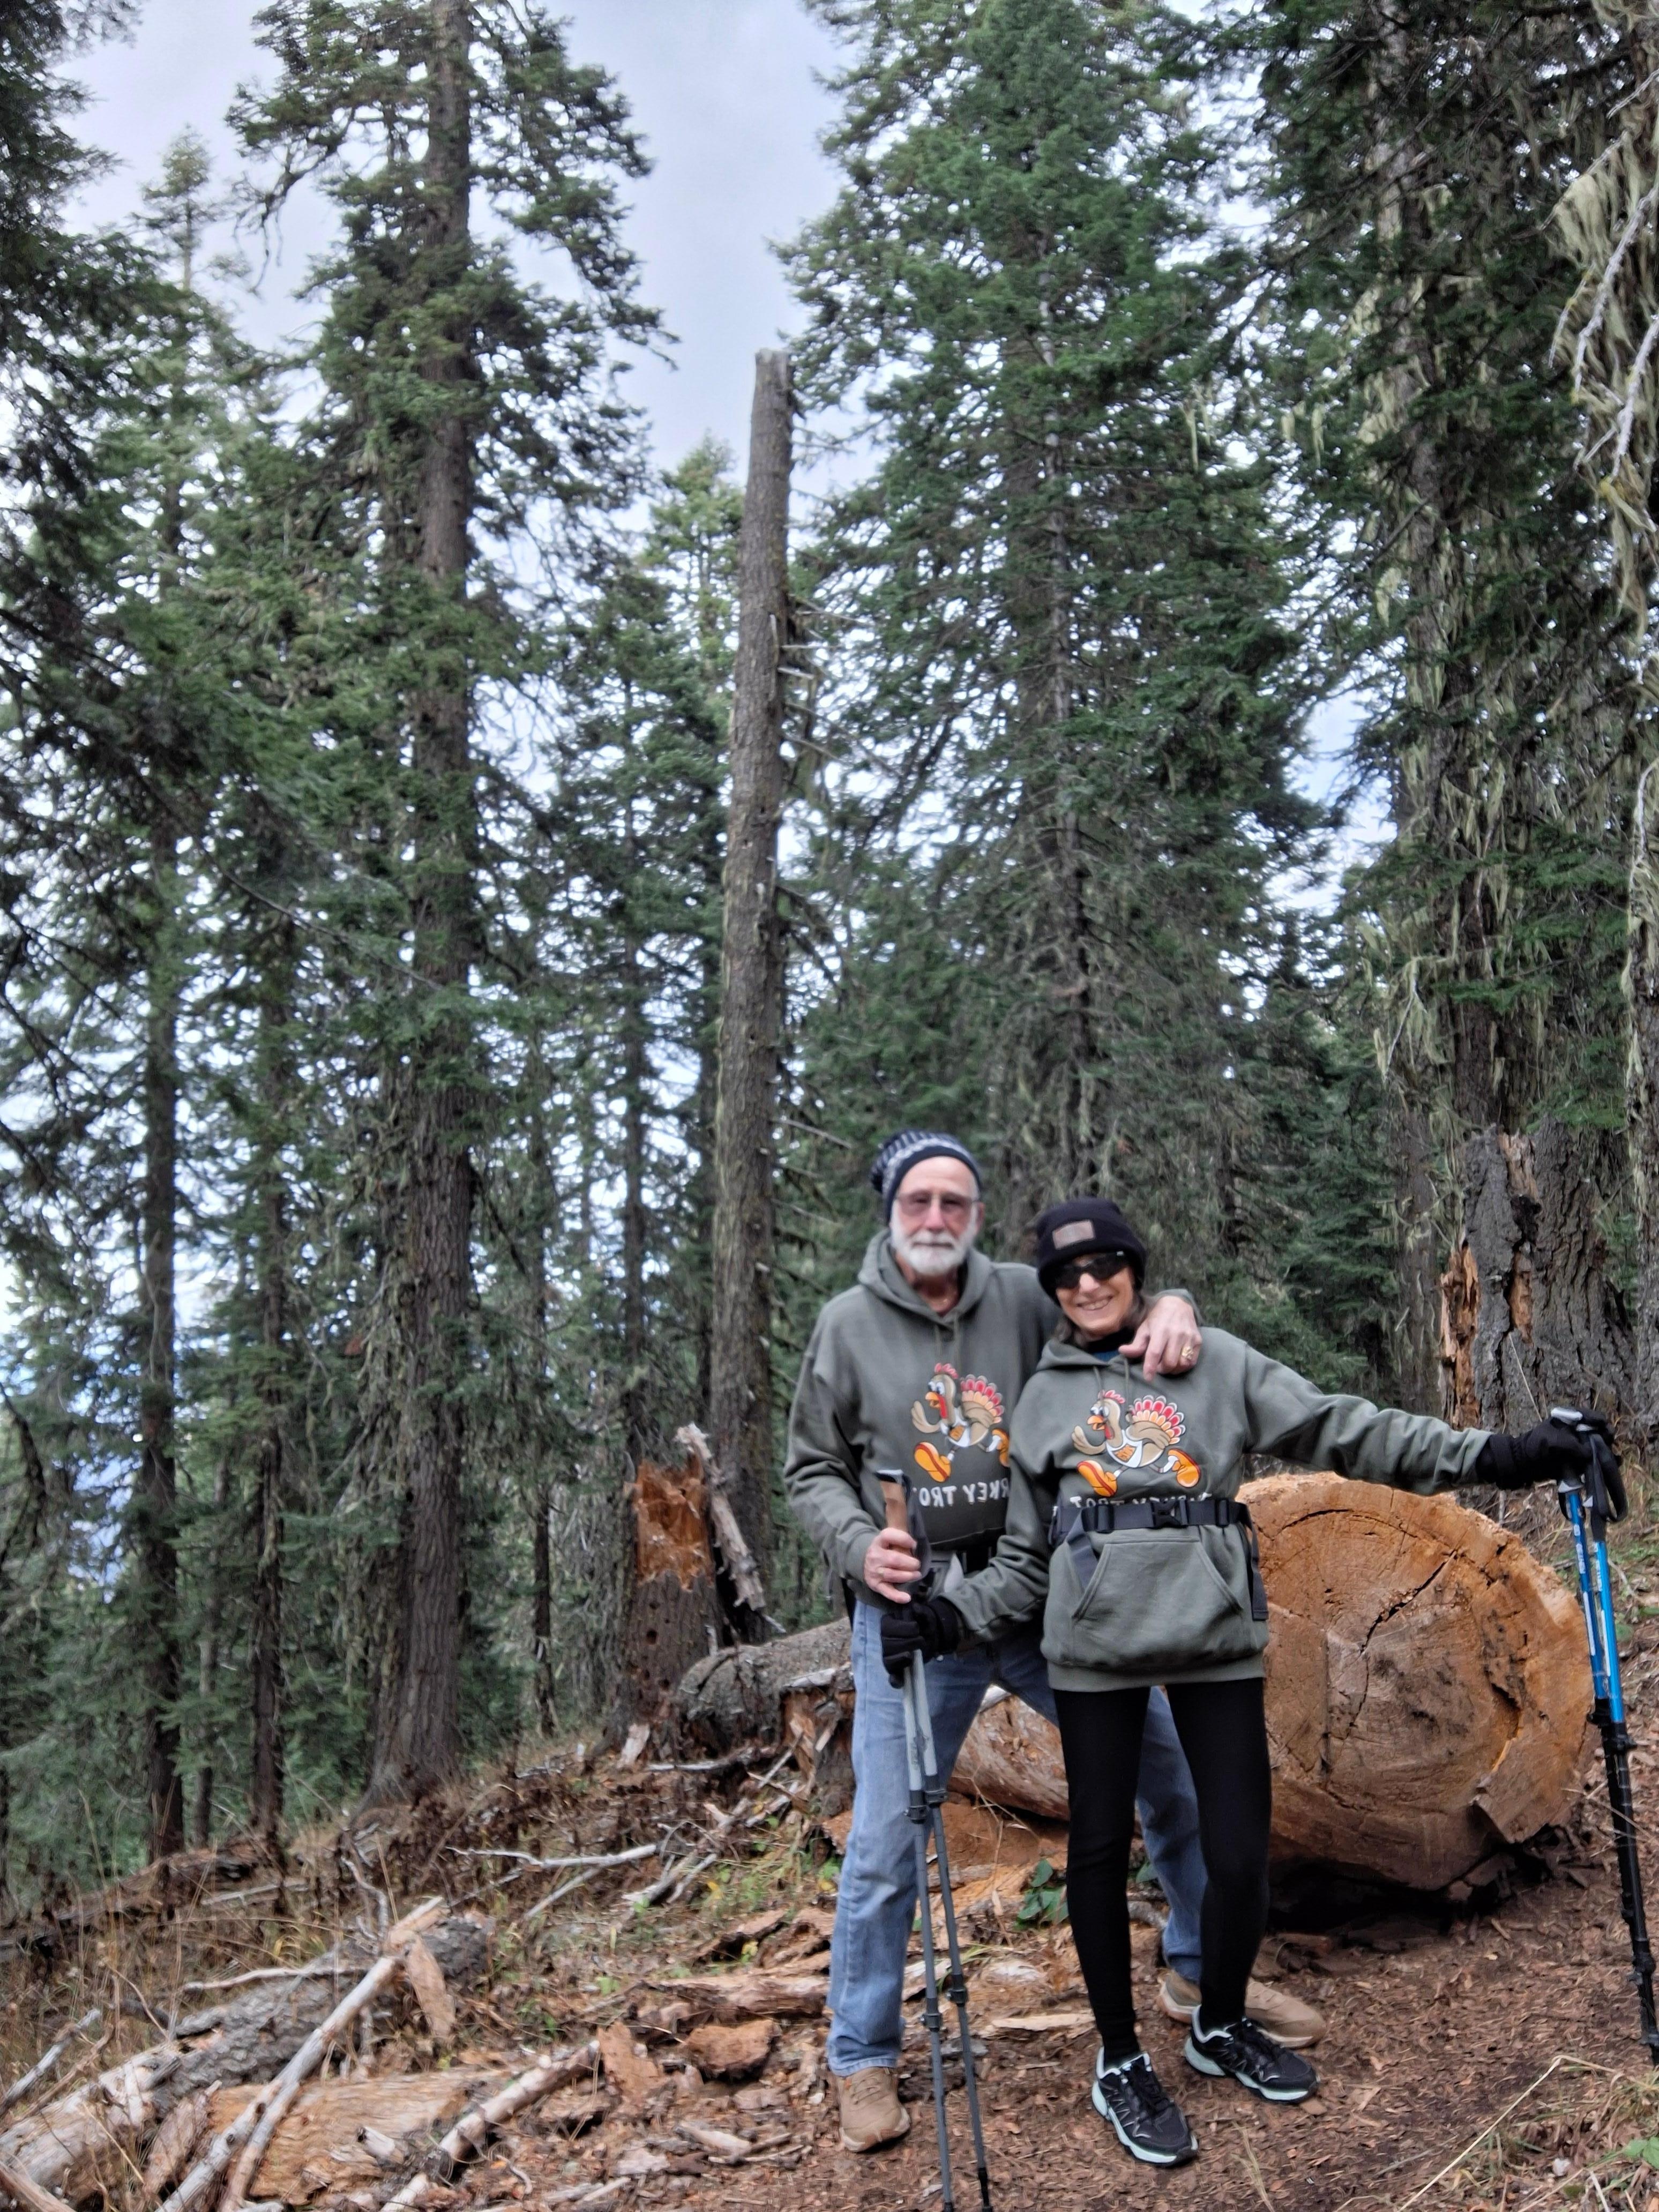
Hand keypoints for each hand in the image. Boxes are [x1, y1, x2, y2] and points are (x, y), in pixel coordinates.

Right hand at [863, 1525, 922, 1602]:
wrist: (866, 1563)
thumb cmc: (884, 1550)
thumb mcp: (889, 1540)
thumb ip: (901, 1540)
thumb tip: (915, 1546)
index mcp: (878, 1542)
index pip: (888, 1536)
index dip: (902, 1539)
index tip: (914, 1544)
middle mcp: (874, 1556)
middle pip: (893, 1559)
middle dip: (909, 1563)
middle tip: (917, 1564)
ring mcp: (874, 1571)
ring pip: (891, 1575)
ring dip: (907, 1576)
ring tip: (917, 1575)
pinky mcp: (876, 1585)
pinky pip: (887, 1591)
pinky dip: (897, 1596)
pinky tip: (907, 1598)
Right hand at [880, 1596, 963, 1684]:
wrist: (931, 1637)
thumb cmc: (924, 1625)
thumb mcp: (926, 1617)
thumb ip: (922, 1613)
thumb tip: (915, 1608)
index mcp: (888, 1624)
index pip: (887, 1627)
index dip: (902, 1628)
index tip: (916, 1628)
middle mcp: (885, 1640)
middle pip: (888, 1645)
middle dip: (906, 1643)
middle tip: (921, 1640)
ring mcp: (889, 1656)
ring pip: (888, 1660)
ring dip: (902, 1658)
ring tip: (913, 1655)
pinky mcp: (897, 1669)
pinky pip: (892, 1677)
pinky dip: (895, 1680)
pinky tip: (900, 1681)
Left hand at [1130, 1295, 1200, 1377]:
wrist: (1178, 1305)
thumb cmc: (1158, 1318)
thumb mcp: (1145, 1328)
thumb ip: (1136, 1343)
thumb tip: (1122, 1352)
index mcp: (1160, 1329)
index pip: (1155, 1352)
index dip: (1150, 1367)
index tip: (1148, 1377)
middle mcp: (1176, 1333)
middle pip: (1170, 1361)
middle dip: (1161, 1369)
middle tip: (1157, 1367)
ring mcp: (1189, 1337)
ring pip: (1182, 1364)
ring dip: (1173, 1370)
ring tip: (1166, 1365)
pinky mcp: (1198, 1341)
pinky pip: (1192, 1361)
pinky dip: (1183, 1367)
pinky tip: (1176, 1363)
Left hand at [1476, 1416, 1626, 1513]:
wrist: (1522, 1464)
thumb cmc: (1533, 1447)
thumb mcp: (1550, 1441)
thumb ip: (1570, 1445)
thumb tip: (1589, 1454)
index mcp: (1567, 1420)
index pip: (1588, 1416)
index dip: (1598, 1420)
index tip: (1604, 1428)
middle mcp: (1576, 1432)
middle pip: (1598, 1432)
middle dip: (1606, 1436)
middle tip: (1609, 1442)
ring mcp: (1578, 1446)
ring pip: (1599, 1447)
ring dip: (1607, 1451)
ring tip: (1614, 1457)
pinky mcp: (1579, 1461)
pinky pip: (1595, 1460)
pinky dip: (1604, 1462)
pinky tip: (1615, 1463)